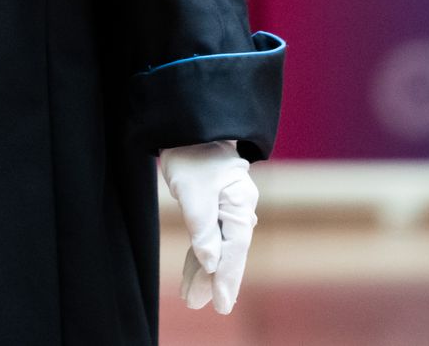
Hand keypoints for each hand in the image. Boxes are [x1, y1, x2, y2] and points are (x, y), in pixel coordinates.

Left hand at [157, 139, 256, 313]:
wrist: (187, 124)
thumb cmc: (192, 152)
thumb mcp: (194, 191)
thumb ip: (203, 228)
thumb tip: (211, 261)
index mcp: (241, 203)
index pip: (235, 249)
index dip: (227, 278)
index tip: (221, 303)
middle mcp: (239, 208)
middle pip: (229, 251)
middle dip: (215, 280)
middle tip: (202, 304)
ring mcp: (228, 207)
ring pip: (218, 246)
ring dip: (205, 270)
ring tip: (192, 297)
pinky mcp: (214, 204)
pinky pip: (210, 235)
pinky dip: (201, 254)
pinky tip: (195, 272)